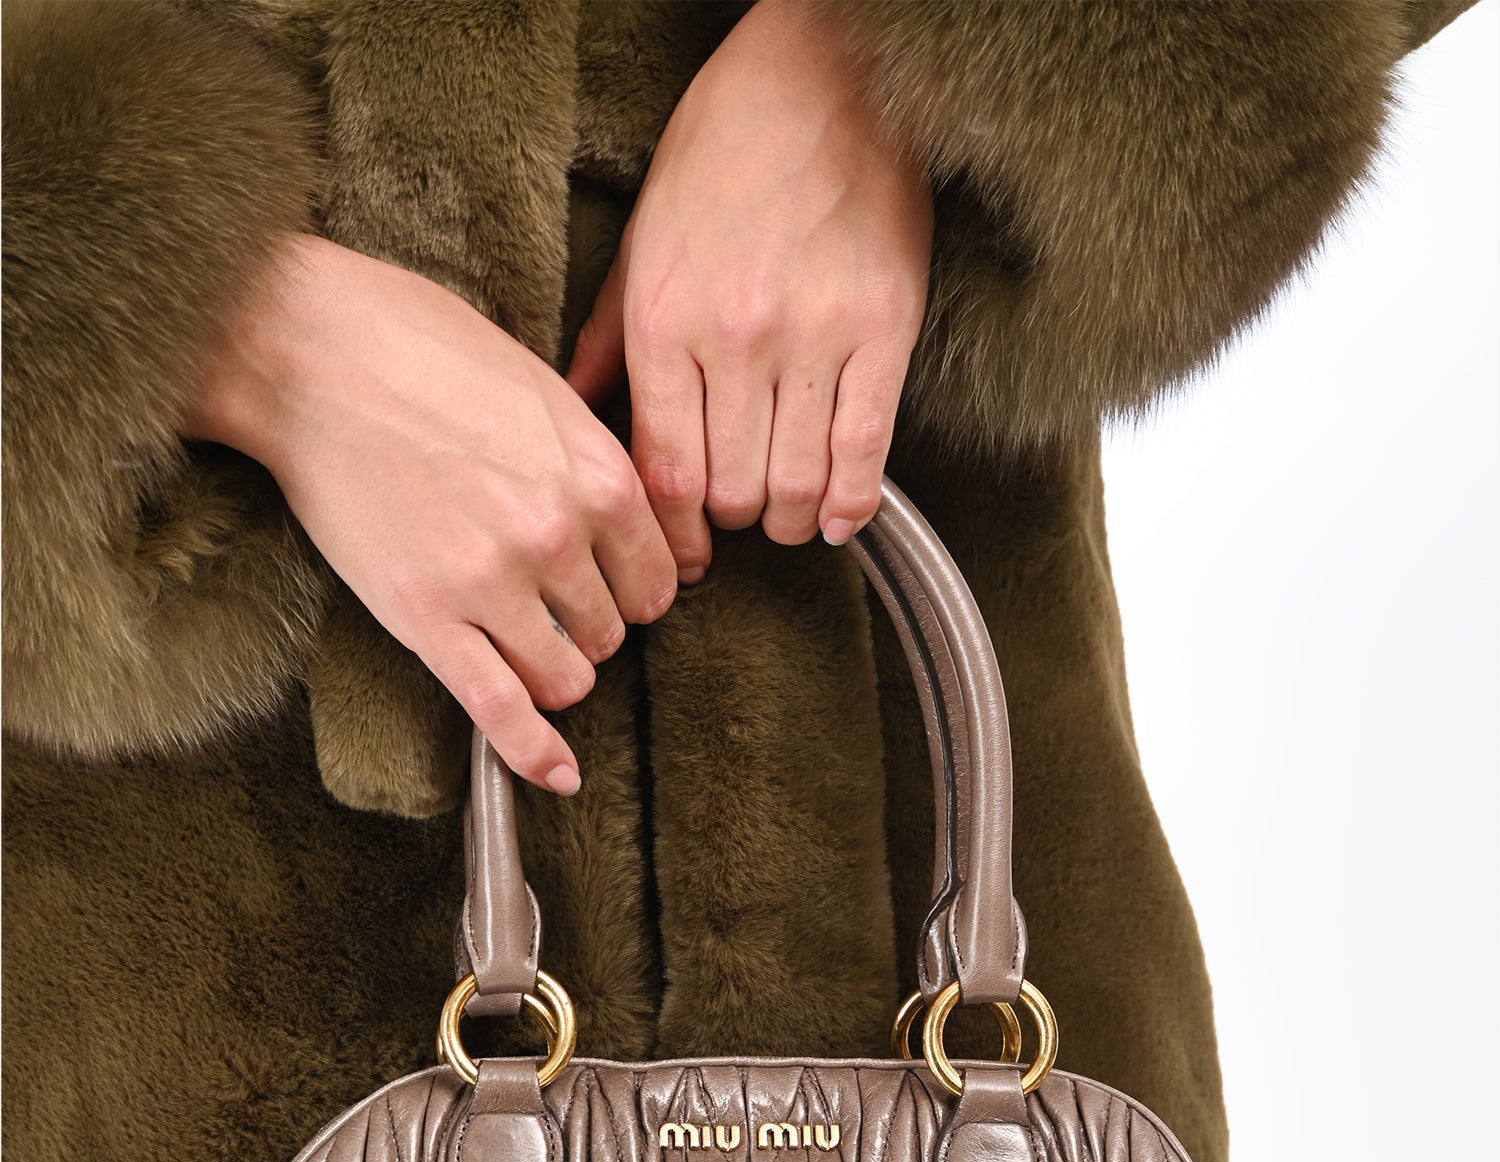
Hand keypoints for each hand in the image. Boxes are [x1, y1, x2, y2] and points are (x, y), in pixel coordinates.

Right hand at [184, 235, 677, 791]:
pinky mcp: (426, 620)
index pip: (658, 578)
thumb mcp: (537, 385)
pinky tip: (557, 774)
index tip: (612, 589)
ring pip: (565, 678)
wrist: (304, 350)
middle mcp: (556, 537)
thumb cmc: (414, 346)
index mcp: (596, 476)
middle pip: (611, 632)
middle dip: (587, 625)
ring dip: (554, 673)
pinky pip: (500, 713)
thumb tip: (623, 517)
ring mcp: (491, 585)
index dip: (636, 589)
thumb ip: (587, 460)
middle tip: (547, 602)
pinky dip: (535, 754)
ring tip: (524, 645)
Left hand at [566, 0, 931, 578]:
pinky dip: (850, 503)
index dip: (674, 535)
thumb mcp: (643, 239)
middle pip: (731, 493)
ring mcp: (815, 336)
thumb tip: (577, 415)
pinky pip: (865, 452)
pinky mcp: (884, 330)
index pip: (664, 474)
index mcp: (668, 321)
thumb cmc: (727, 149)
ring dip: (789, 521)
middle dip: (732, 524)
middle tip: (737, 518)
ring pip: (796, 486)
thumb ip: (611, 337)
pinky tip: (838, 516)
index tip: (684, 555)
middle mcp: (737, 338)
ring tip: (786, 515)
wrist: (824, 77)